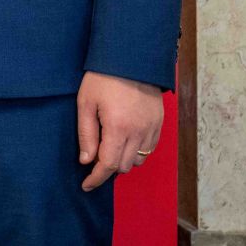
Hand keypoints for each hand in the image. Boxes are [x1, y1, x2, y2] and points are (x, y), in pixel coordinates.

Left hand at [77, 70, 162, 190]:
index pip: (108, 165)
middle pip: (124, 166)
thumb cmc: (103, 79)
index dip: (96, 178)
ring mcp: (152, 129)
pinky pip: (149, 149)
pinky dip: (137, 152)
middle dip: (107, 168)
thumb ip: (86, 134)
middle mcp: (139, 133)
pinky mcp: (159, 124)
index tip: (86, 185)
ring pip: (138, 161)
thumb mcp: (85, 103)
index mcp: (118, 128)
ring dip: (123, 160)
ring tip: (109, 147)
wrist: (131, 59)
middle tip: (94, 159)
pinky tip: (124, 141)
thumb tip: (86, 161)